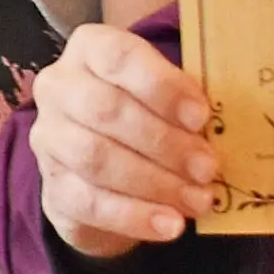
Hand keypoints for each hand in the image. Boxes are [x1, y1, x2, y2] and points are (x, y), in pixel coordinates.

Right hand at [28, 23, 221, 257]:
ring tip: (198, 199)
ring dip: (154, 182)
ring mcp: (48, 138)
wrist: (103, 166)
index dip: (161, 86)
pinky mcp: (52, 185)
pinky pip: (89, 202)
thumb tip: (225, 127)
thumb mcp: (168, 94)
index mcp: (90, 49)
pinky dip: (134, 216)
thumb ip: (187, 101)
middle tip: (208, 167)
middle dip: (164, 142)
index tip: (201, 116)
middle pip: (105, 110)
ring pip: (96, 158)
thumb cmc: (148, 114)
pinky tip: (170, 225)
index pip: (118, 57)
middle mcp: (59, 87)